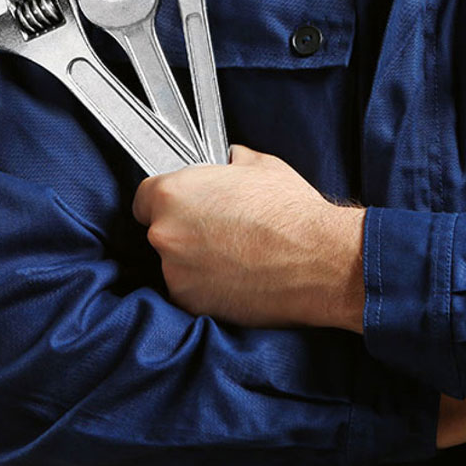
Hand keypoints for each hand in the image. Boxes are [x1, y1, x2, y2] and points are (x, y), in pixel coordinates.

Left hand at [132, 145, 365, 328]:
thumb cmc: (291, 212)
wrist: (320, 262)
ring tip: (235, 258)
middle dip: (184, 232)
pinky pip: (191, 293)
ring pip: (175, 265)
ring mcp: (176, 274)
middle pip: (160, 232)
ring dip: (195, 263)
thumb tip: (228, 160)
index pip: (144, 198)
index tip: (183, 208)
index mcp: (172, 194)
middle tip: (220, 233)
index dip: (165, 202)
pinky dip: (208, 288)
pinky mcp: (193, 305)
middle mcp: (165, 235)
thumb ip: (229, 163)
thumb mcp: (259, 166)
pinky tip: (238, 279)